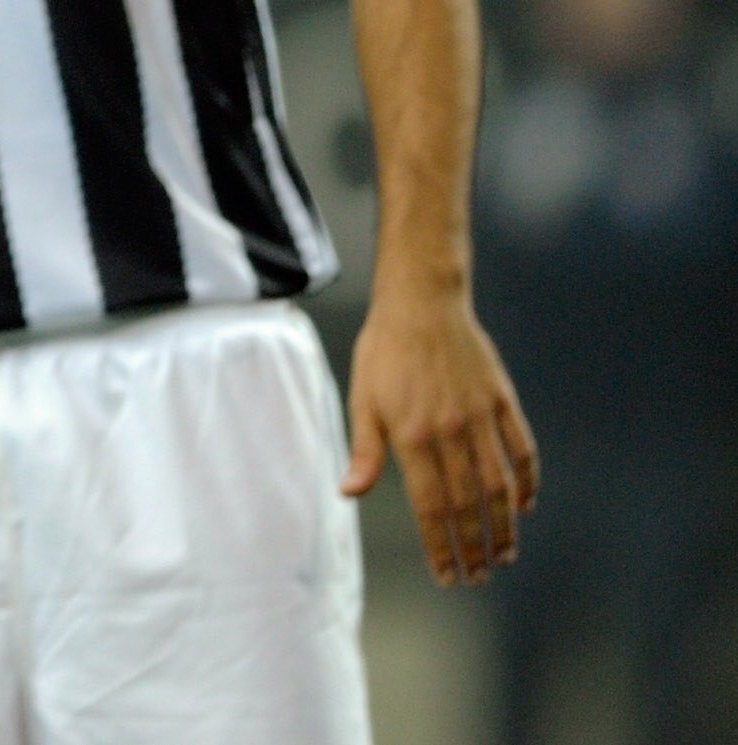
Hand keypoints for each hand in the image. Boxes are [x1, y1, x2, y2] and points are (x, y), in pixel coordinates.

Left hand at [342, 286, 536, 585]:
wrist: (422, 302)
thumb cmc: (385, 351)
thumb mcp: (363, 397)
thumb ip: (365, 450)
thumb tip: (350, 493)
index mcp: (412, 435)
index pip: (431, 506)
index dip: (441, 545)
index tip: (448, 574)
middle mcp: (450, 431)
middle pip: (468, 503)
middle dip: (474, 546)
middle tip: (479, 576)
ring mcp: (481, 416)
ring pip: (500, 484)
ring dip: (505, 524)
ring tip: (505, 555)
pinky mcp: (503, 401)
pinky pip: (522, 449)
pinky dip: (528, 480)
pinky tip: (526, 505)